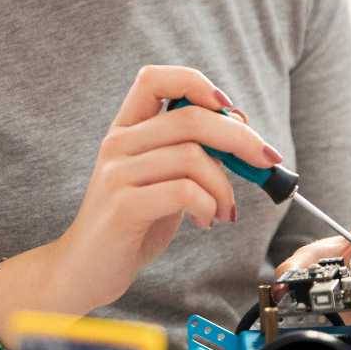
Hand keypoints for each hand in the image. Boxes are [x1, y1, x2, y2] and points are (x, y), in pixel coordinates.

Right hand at [50, 65, 282, 306]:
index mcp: (125, 129)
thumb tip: (243, 137)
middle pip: (191, 117)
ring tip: (224, 210)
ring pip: (193, 156)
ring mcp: (117, 173)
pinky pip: (184, 191)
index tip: (231, 108)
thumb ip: (190, 156)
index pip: (155, 78)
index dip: (197, 83)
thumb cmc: (131, 225)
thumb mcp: (161, 181)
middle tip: (266, 160)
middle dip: (241, 137)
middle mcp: (117, 143)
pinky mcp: (123, 206)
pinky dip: (209, 204)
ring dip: (224, 186)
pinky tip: (206, 219)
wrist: (84, 271)